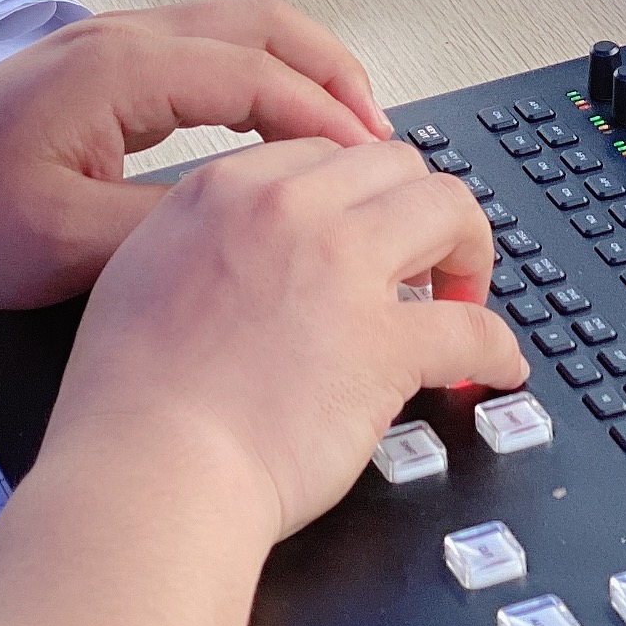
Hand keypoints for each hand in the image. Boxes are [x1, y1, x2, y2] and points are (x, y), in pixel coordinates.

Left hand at [0, 0, 391, 309]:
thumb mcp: (67, 246)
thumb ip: (168, 230)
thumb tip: (254, 228)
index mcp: (122, 69)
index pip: (258, 74)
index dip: (327, 121)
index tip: (375, 167)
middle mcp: (126, 37)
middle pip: (267, 25)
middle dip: (337, 76)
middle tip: (385, 142)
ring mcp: (117, 41)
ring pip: (243, 27)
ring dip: (306, 71)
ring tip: (353, 136)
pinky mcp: (108, 63)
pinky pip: (213, 47)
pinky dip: (267, 77)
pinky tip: (282, 130)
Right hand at [42, 137, 525, 541]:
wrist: (148, 472)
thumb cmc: (129, 403)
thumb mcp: (138, 276)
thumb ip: (196, 241)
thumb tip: (236, 250)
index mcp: (224, 192)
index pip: (319, 153)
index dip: (354, 194)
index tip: (366, 226)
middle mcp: (287, 211)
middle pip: (394, 163)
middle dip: (415, 208)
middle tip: (420, 259)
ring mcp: (341, 269)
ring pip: (448, 208)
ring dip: (466, 250)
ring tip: (460, 296)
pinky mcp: (384, 343)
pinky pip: (473, 327)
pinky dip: (495, 347)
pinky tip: (493, 367)